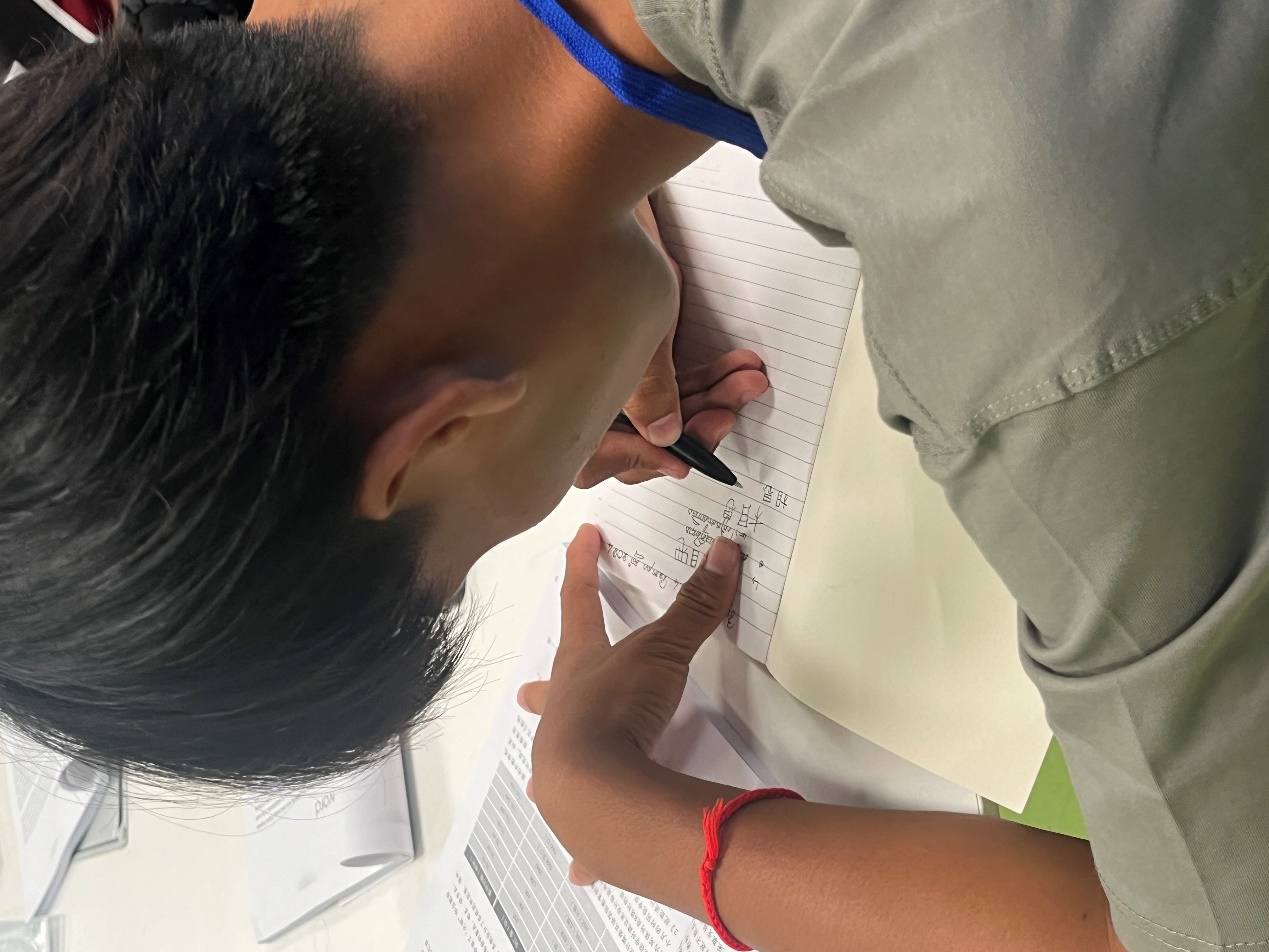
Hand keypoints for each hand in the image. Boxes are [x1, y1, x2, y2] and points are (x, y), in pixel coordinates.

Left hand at [518, 524, 741, 883]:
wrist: (594, 787)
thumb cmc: (617, 710)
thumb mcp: (663, 651)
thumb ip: (696, 606)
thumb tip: (723, 552)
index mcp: (580, 667)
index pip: (579, 603)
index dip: (583, 567)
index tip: (582, 538)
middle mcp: (563, 713)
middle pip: (551, 692)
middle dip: (544, 690)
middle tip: (527, 692)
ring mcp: (564, 764)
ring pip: (556, 759)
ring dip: (557, 761)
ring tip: (546, 775)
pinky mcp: (579, 813)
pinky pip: (581, 829)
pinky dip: (584, 844)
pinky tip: (580, 868)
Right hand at [574, 200, 767, 488]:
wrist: (581, 191)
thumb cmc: (594, 252)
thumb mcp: (634, 333)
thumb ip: (649, 393)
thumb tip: (665, 440)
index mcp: (556, 399)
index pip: (601, 457)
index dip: (645, 460)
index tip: (686, 457)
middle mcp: (573, 391)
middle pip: (637, 437)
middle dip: (690, 424)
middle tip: (727, 412)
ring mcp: (599, 372)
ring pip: (660, 408)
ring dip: (708, 396)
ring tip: (747, 379)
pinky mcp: (624, 350)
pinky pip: (667, 379)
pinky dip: (703, 374)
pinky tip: (738, 363)